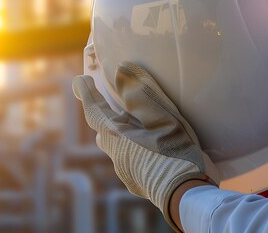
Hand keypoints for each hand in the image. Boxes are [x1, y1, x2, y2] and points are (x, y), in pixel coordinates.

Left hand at [72, 62, 218, 231]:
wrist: (187, 196)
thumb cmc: (175, 151)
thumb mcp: (162, 117)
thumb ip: (140, 93)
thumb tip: (122, 70)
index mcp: (118, 136)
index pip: (94, 111)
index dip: (87, 94)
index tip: (81, 81)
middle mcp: (117, 156)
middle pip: (104, 131)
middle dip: (106, 117)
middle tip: (117, 104)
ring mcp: (126, 173)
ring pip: (117, 148)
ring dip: (123, 136)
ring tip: (141, 127)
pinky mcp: (137, 184)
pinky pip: (130, 163)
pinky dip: (136, 151)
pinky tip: (153, 150)